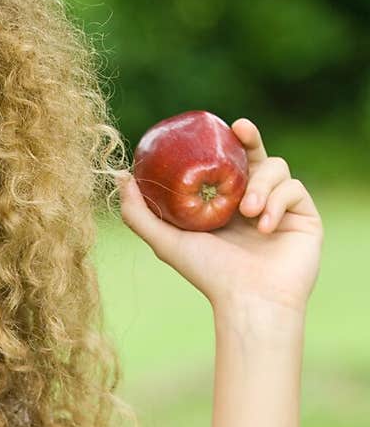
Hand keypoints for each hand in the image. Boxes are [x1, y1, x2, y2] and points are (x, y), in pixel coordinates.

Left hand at [116, 118, 322, 317]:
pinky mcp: (305, 215)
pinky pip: (294, 188)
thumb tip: (122, 177)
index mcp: (225, 204)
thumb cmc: (209, 274)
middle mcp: (254, 202)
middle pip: (256, 155)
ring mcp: (282, 207)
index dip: (226, 141)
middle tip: (240, 131)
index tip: (222, 125)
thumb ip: (140, 213)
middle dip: (250, 139)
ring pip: (277, 167)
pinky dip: (278, 202)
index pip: (228, 162)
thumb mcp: (166, 242)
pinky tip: (264, 227)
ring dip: (260, 183)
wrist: (250, 301)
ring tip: (247, 211)